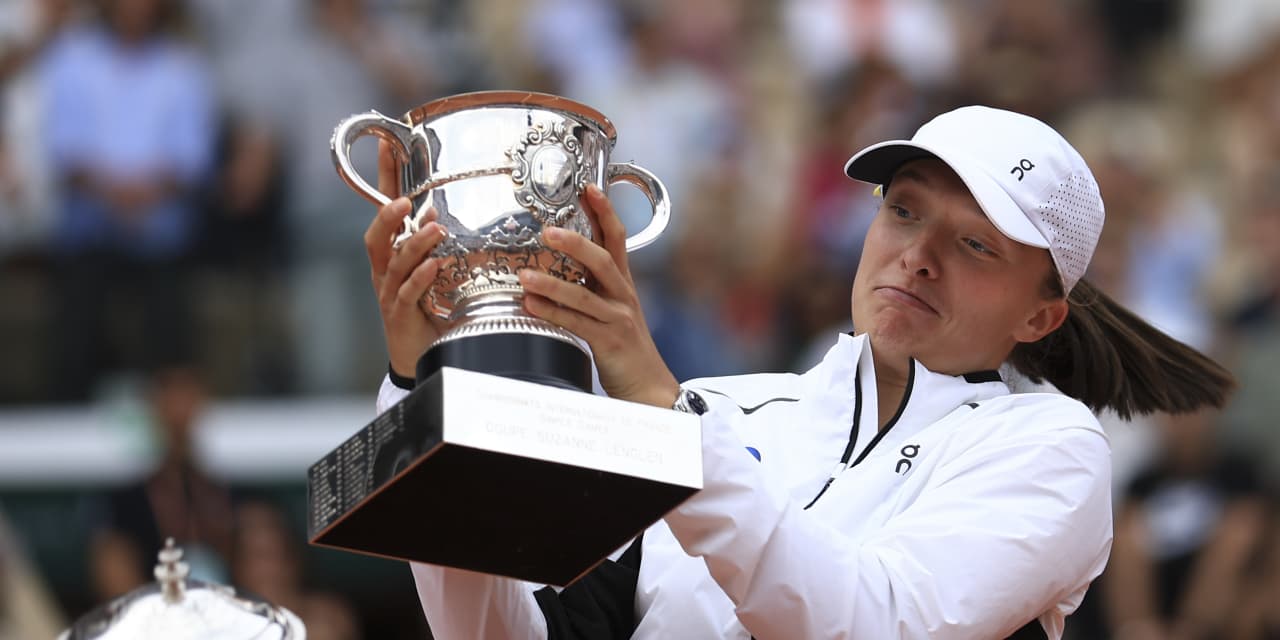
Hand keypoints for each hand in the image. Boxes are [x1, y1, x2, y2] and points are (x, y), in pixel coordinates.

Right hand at [365, 139, 449, 378]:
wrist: (419, 355)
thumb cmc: (425, 308)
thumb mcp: (428, 269)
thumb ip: (429, 243)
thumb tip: (436, 212)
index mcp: (389, 254)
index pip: (383, 210)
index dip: (383, 179)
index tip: (387, 145)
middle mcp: (384, 271)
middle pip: (375, 238)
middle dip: (387, 217)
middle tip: (407, 200)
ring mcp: (389, 293)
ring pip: (394, 264)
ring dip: (414, 245)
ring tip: (436, 229)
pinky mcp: (400, 315)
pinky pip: (408, 293)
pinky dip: (421, 278)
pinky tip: (435, 267)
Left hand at [518, 184, 679, 407]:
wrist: (650, 387)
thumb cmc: (626, 349)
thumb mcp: (613, 310)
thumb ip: (592, 289)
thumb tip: (562, 270)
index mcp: (623, 285)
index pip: (617, 239)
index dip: (605, 211)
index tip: (588, 188)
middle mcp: (623, 296)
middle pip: (602, 259)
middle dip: (576, 242)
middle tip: (548, 230)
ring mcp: (618, 319)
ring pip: (584, 294)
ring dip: (552, 283)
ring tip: (525, 275)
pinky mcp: (609, 342)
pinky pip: (576, 324)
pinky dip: (551, 313)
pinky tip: (531, 306)